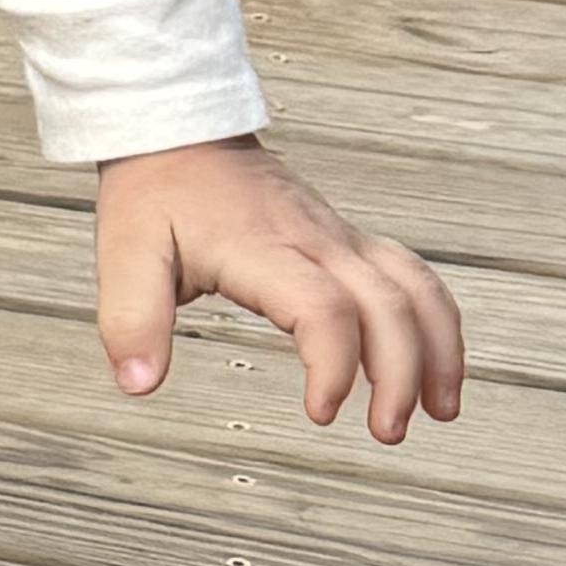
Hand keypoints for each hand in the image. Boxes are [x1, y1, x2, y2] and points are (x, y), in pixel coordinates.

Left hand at [92, 137, 462, 444]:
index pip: (323, 309)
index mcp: (263, 248)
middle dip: (401, 373)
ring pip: (415, 288)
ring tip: (440, 409)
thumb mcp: (124, 255)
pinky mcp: (346, 240)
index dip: (333, 365)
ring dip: (438, 348)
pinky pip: (411, 278)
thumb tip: (138, 383)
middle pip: (388, 304)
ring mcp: (338, 237)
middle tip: (388, 432)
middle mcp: (315, 241)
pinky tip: (434, 362)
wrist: (181, 134)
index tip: (321, 412)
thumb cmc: (156, 192)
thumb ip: (130, 321)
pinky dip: (433, 321)